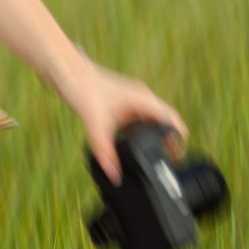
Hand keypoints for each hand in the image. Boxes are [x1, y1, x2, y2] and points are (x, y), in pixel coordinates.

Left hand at [56, 53, 188, 184]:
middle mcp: (141, 97)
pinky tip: (133, 142)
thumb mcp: (95, 125)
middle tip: (170, 159)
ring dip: (156, 134)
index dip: (178, 136)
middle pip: (165, 119)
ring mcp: (132, 98)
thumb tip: (114, 174)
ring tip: (156, 153)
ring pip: (152, 118)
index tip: (179, 154)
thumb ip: (105, 151)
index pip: (170, 118)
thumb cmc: (83, 91)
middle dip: (169, 138)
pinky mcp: (122, 101)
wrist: (69, 74)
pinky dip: (142, 130)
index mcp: (143, 99)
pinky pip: (140, 117)